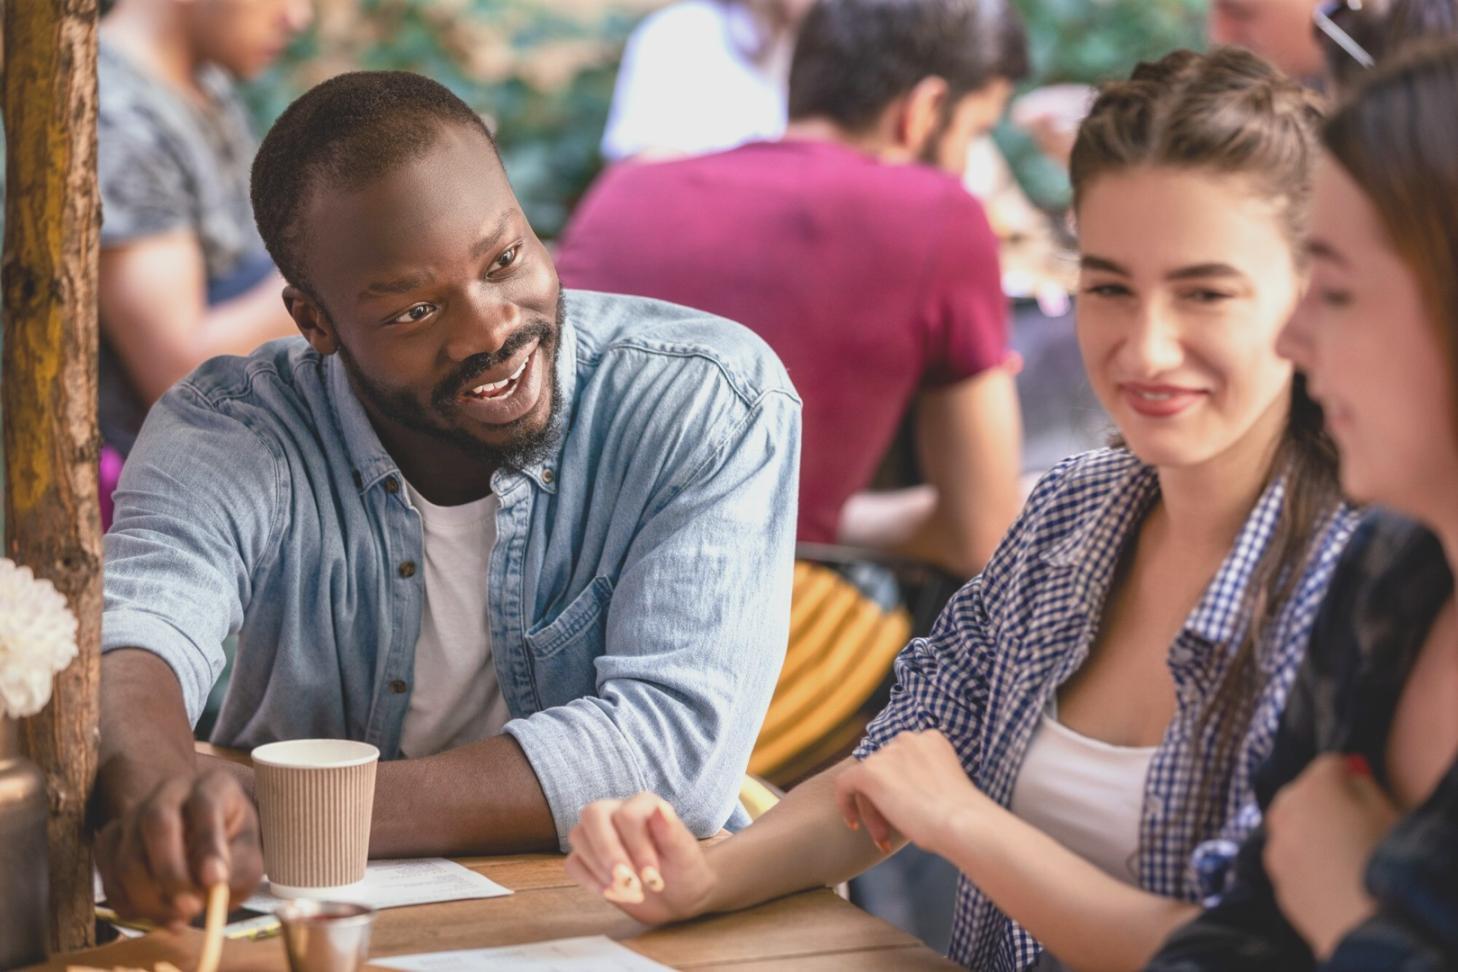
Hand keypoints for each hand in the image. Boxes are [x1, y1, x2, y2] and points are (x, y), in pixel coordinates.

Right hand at [95, 768, 262, 926]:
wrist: (207, 856)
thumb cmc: (233, 852)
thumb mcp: (249, 860)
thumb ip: (235, 869)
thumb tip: (210, 883)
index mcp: (213, 785)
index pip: (206, 803)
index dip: (209, 842)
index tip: (215, 880)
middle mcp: (170, 792)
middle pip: (156, 821)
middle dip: (170, 872)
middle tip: (189, 907)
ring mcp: (135, 813)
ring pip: (128, 853)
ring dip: (149, 896)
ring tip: (177, 918)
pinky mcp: (112, 839)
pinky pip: (108, 872)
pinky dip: (126, 902)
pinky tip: (153, 915)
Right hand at [566, 793, 716, 924]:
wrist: (678, 894)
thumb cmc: (684, 869)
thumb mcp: (684, 854)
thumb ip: (672, 831)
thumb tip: (661, 809)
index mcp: (642, 804)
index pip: (626, 815)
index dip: (637, 848)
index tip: (653, 878)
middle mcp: (616, 811)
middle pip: (592, 815)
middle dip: (608, 854)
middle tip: (628, 884)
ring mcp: (598, 834)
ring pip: (578, 837)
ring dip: (601, 871)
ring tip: (631, 892)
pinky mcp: (587, 858)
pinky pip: (572, 863)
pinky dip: (590, 882)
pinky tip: (614, 894)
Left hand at [833, 729, 988, 857]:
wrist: (961, 823)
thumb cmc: (961, 818)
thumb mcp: (944, 788)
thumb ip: (922, 779)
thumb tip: (902, 793)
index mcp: (931, 740)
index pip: (901, 760)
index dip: (900, 789)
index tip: (906, 813)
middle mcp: (908, 740)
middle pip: (883, 770)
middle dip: (884, 802)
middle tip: (890, 833)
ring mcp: (888, 753)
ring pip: (866, 781)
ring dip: (873, 811)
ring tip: (883, 838)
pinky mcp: (871, 771)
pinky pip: (844, 783)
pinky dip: (845, 803)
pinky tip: (853, 824)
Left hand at [1264, 754, 1397, 959]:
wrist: (1363, 925)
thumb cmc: (1383, 863)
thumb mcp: (1388, 814)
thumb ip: (1365, 787)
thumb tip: (1351, 776)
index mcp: (1314, 787)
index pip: (1329, 763)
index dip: (1348, 773)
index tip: (1361, 785)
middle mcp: (1284, 811)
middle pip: (1299, 792)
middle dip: (1318, 799)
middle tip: (1348, 820)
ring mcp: (1274, 847)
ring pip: (1287, 826)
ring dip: (1305, 830)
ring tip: (1338, 852)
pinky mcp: (1274, 879)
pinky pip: (1287, 858)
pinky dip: (1301, 860)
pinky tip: (1327, 877)